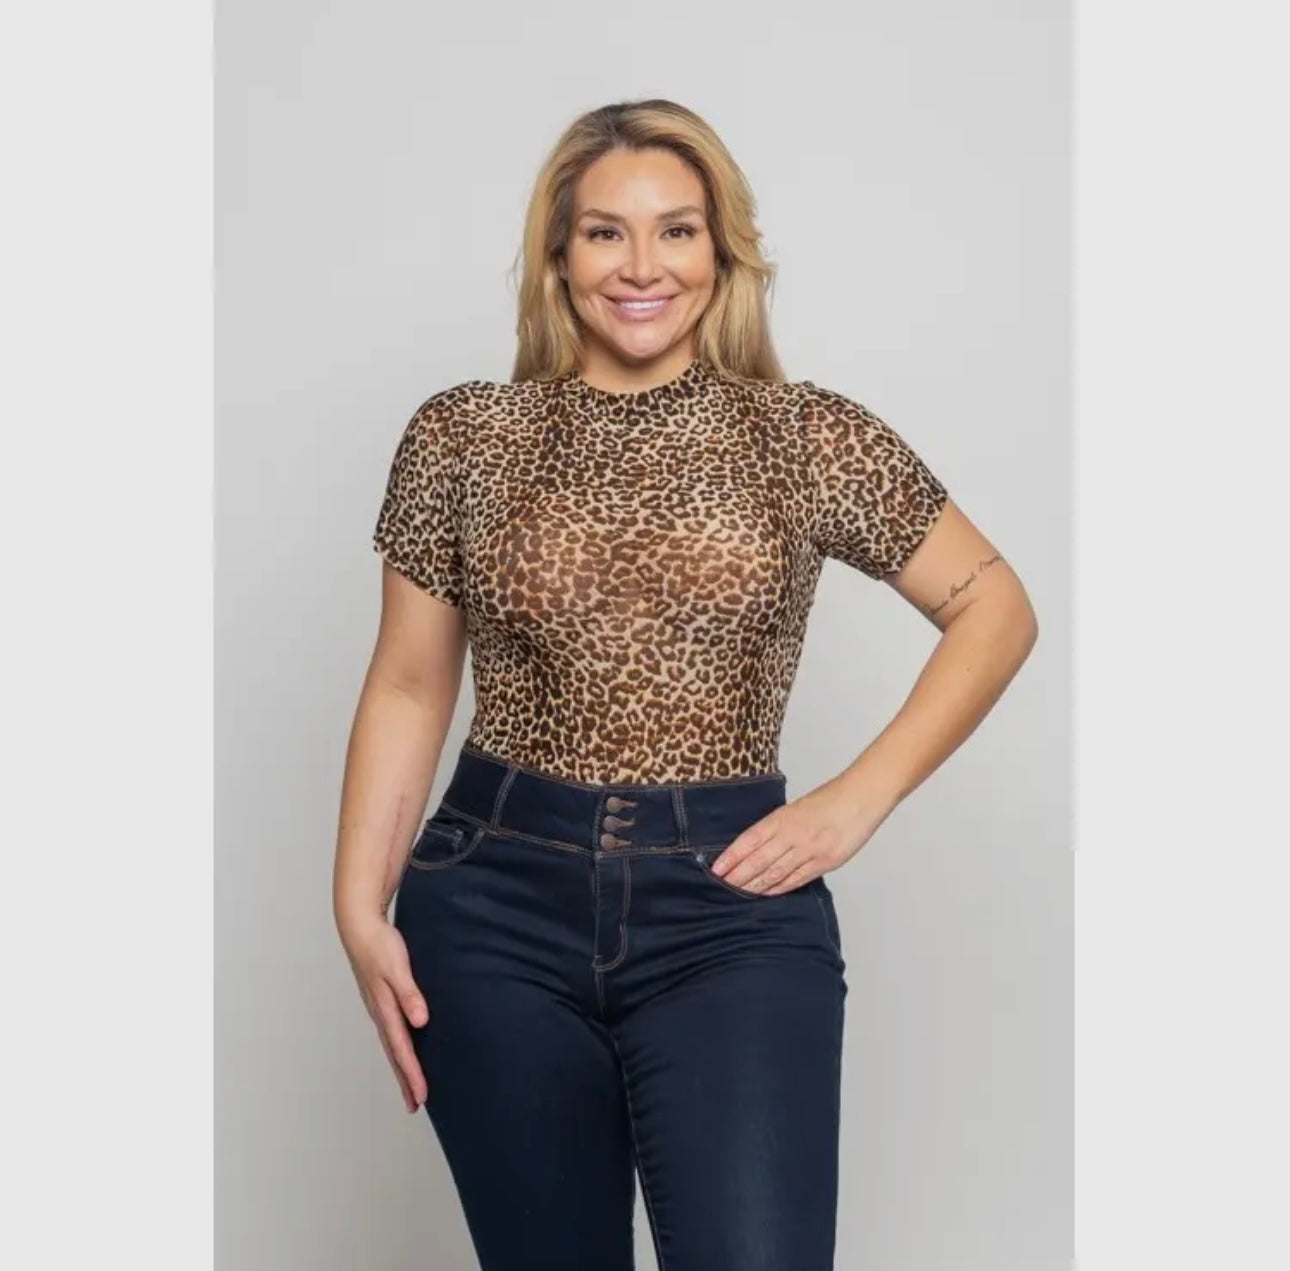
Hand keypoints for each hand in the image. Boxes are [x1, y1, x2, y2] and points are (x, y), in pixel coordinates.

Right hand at [338, 913, 429, 1112]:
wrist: (359, 925)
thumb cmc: (379, 944)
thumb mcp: (397, 967)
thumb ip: (410, 994)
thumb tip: (421, 1021)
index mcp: (385, 1009)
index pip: (402, 1049)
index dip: (412, 1074)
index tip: (422, 1097)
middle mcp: (380, 1013)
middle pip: (395, 1054)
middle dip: (405, 1080)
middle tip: (416, 1105)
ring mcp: (379, 1007)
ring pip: (392, 1045)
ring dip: (402, 1067)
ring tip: (410, 1087)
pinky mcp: (380, 998)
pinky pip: (391, 1030)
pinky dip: (398, 1047)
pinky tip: (404, 1048)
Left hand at [710, 776, 884, 894]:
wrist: (861, 798)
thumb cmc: (829, 799)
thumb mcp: (796, 808)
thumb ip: (777, 826)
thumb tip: (755, 847)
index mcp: (783, 817)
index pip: (750, 840)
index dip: (732, 856)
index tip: (716, 869)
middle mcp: (793, 834)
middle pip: (759, 860)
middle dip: (738, 876)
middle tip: (721, 888)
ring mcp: (809, 850)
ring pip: (775, 873)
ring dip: (755, 885)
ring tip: (738, 894)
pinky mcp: (825, 862)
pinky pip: (796, 879)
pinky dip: (779, 888)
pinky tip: (766, 893)